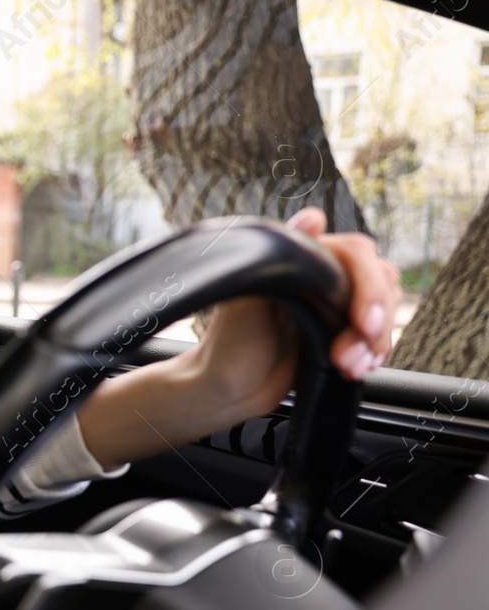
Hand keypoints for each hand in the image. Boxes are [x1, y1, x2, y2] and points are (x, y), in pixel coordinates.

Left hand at [194, 207, 402, 419]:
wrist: (226, 392)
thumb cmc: (227, 344)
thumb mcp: (249, 299)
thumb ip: (282, 260)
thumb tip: (313, 217)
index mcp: (301, 258)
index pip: (356, 253)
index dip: (367, 287)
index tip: (360, 323)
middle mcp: (321, 276)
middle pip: (380, 280)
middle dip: (374, 321)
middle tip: (349, 356)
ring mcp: (333, 306)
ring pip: (383, 309)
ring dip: (375, 342)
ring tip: (347, 367)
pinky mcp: (340, 334)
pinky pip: (378, 334)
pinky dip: (375, 352)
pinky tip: (357, 368)